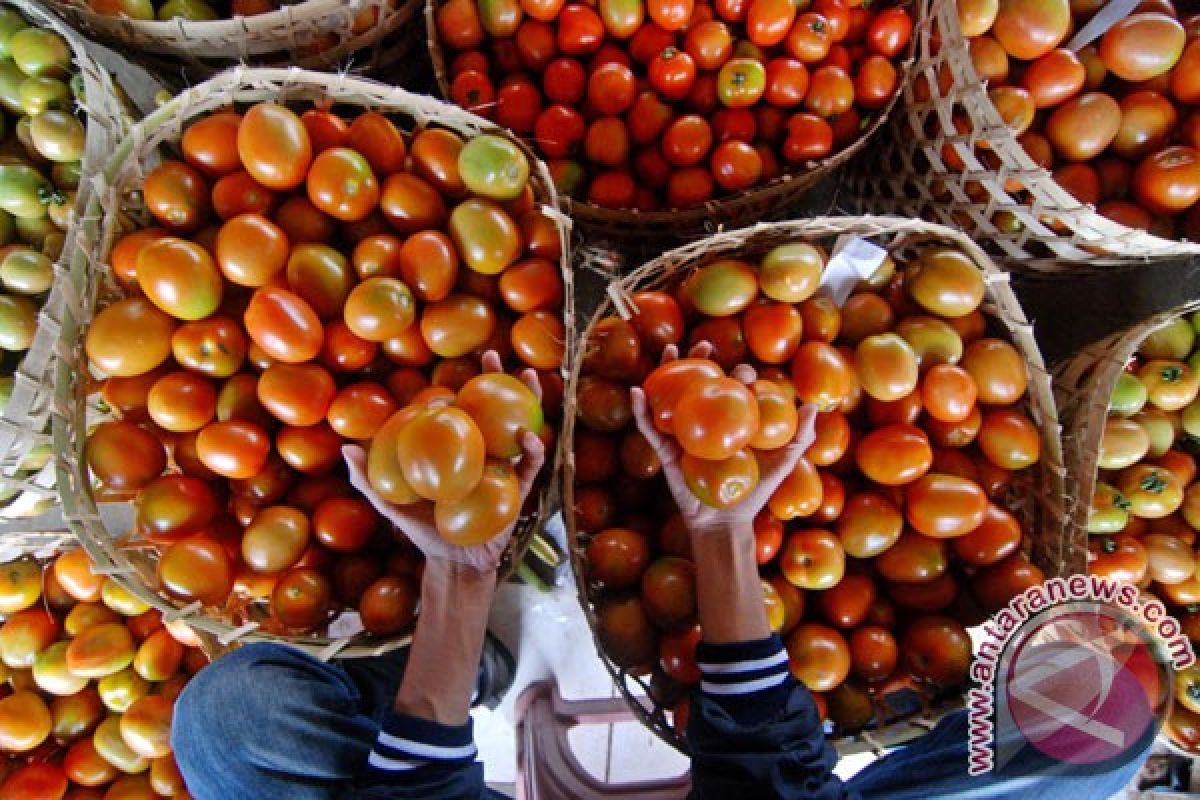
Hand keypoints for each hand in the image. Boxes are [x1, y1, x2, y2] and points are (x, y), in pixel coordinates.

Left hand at [343, 351, 546, 573]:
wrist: (453, 563)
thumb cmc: (422, 532)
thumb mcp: (392, 504)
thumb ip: (368, 480)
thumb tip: (346, 448)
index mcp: (455, 450)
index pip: (458, 412)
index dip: (456, 390)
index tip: (445, 385)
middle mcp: (481, 452)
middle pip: (491, 406)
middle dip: (495, 377)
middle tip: (492, 354)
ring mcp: (503, 467)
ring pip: (518, 424)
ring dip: (527, 398)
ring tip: (526, 376)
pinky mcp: (519, 488)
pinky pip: (530, 464)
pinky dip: (531, 448)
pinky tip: (527, 435)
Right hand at [631, 344, 817, 539]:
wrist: (727, 521)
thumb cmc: (755, 492)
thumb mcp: (782, 462)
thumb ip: (800, 436)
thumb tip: (814, 405)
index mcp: (730, 420)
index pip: (732, 389)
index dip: (737, 374)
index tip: (744, 372)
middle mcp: (705, 422)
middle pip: (700, 383)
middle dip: (700, 359)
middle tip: (704, 344)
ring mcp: (683, 434)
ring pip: (672, 397)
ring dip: (666, 371)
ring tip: (669, 349)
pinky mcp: (665, 450)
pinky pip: (649, 429)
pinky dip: (640, 411)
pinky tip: (637, 392)